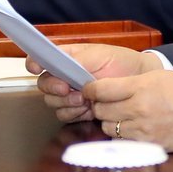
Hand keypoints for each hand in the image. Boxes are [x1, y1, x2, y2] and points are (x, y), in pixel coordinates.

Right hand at [28, 44, 164, 123]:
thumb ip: (76, 60)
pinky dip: (74, 114)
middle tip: (68, 89)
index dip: (34, 63)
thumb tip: (57, 64)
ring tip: (84, 100)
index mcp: (66, 57)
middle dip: (54, 88)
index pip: (42, 59)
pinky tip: (88, 109)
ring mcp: (70, 93)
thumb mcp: (99, 55)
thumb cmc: (120, 62)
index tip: (35, 68)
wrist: (138, 82)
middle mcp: (64, 76)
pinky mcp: (78, 110)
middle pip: (43, 84)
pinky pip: (65, 115)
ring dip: (66, 103)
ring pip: (53, 103)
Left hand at [87, 70, 172, 152]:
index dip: (90, 89)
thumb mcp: (162, 77)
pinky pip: (123, 141)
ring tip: (121, 114)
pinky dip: (122, 135)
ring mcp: (143, 129)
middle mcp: (139, 108)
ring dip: (110, 121)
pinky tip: (132, 127)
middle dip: (98, 105)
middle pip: (100, 109)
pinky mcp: (150, 145)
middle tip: (105, 101)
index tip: (89, 88)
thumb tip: (114, 87)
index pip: (101, 89)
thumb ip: (135, 82)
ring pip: (109, 127)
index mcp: (142, 86)